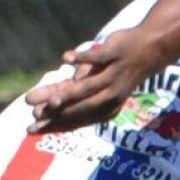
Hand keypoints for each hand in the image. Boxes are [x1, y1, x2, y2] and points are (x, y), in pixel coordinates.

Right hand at [24, 34, 161, 134]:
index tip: (31, 129)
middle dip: (58, 113)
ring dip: (69, 94)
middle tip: (35, 115)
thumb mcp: (93, 84)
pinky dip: (81, 58)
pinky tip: (65, 59)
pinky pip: (96, 58)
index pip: (76, 119)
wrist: (147, 50)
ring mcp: (113, 75)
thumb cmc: (115, 70)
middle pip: (80, 107)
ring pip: (88, 88)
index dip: (54, 124)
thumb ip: (71, 91)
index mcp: (106, 107)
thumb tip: (47, 101)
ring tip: (51, 100)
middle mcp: (111, 96)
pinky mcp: (114, 54)